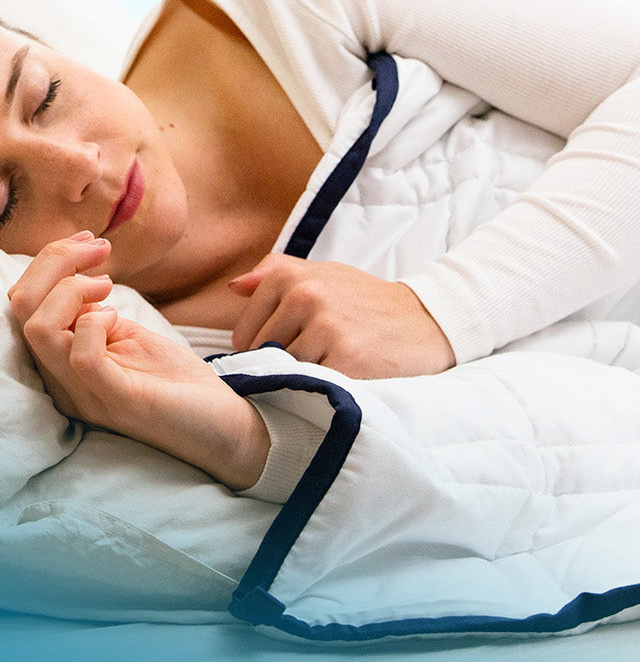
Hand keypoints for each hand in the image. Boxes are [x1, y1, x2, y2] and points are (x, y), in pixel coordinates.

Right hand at [9, 234, 268, 490]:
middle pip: (22, 309)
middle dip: (55, 261)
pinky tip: (117, 316)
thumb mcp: (126, 336)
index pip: (21, 304)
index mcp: (59, 363)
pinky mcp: (119, 402)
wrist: (225, 431)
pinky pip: (82, 357)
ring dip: (72, 288)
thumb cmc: (175, 382)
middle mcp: (62, 381)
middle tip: (97, 249)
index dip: (49, 260)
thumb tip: (75, 277)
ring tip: (107, 284)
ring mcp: (86, 395)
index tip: (88, 242)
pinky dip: (95, 322)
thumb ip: (91, 315)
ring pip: (40, 329)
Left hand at [229, 254, 456, 377]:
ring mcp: (325, 327)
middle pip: (262, 355)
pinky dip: (320, 388)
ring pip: (284, 371)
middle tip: (315, 360)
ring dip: (301, 377)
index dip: (262, 351)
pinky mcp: (346, 358)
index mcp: (289, 277)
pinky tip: (341, 377)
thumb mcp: (323, 274)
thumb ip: (274, 274)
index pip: (243, 335)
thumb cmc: (365, 301)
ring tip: (329, 366)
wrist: (427, 321)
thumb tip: (233, 288)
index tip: (291, 350)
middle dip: (281, 364)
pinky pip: (311, 383)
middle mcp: (304, 297)